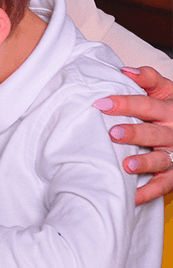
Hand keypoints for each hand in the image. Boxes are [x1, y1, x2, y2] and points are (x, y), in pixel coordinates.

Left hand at [96, 66, 172, 203]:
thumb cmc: (169, 108)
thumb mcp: (165, 90)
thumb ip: (147, 78)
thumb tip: (123, 70)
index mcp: (169, 110)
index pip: (146, 105)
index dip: (125, 103)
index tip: (101, 103)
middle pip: (154, 133)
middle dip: (134, 133)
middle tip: (113, 133)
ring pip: (162, 160)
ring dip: (145, 163)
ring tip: (128, 165)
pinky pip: (164, 185)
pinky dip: (148, 193)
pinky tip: (131, 196)